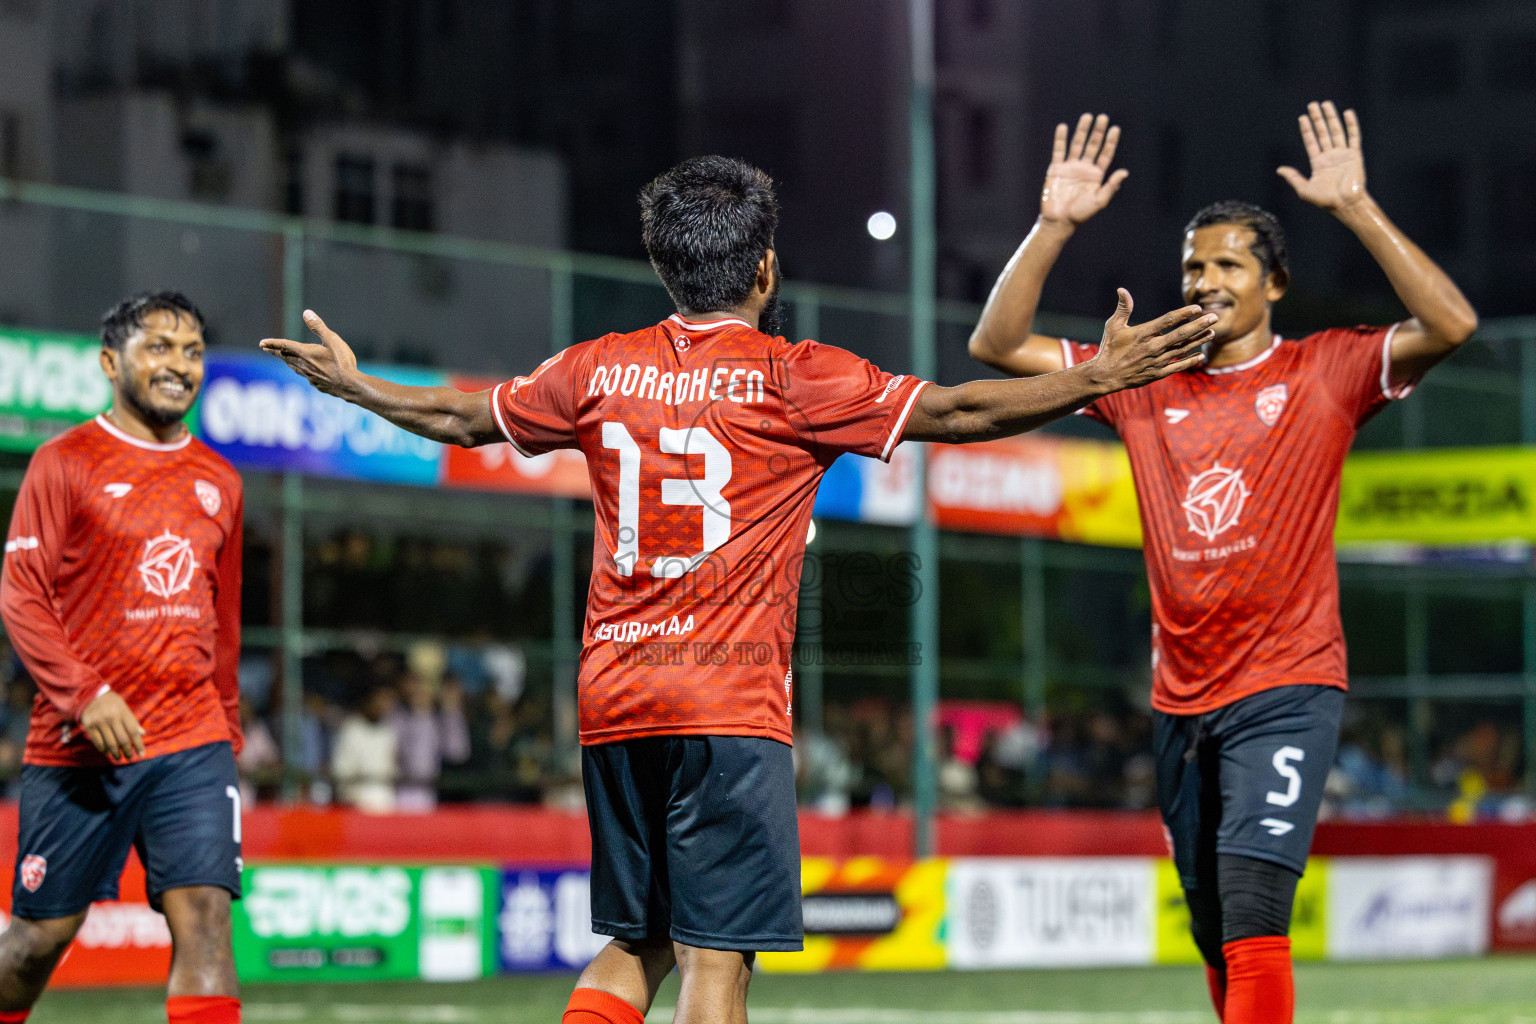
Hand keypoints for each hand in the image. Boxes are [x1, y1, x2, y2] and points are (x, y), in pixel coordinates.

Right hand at [81, 690, 145, 760]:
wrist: (90, 695)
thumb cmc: (112, 703)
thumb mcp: (124, 708)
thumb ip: (132, 721)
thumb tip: (142, 734)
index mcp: (123, 712)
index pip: (133, 731)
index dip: (138, 744)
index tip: (142, 754)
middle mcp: (111, 717)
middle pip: (122, 739)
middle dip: (127, 751)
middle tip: (129, 757)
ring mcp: (99, 722)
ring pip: (110, 743)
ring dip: (116, 753)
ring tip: (119, 758)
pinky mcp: (89, 726)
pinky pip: (98, 742)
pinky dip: (103, 749)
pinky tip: (107, 752)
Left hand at [259, 310, 359, 396]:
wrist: (350, 386)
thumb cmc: (342, 362)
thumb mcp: (333, 340)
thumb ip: (319, 327)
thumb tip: (306, 313)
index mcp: (306, 353)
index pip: (285, 346)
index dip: (273, 343)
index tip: (261, 342)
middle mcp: (304, 365)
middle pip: (286, 357)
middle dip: (275, 351)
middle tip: (265, 348)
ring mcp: (310, 377)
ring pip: (294, 367)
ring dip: (286, 361)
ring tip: (283, 359)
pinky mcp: (318, 385)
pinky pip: (305, 376)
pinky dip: (300, 371)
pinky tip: (305, 373)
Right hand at [1039, 113, 1128, 226]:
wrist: (1059, 220)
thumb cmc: (1080, 214)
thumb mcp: (1100, 201)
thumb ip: (1111, 186)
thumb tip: (1124, 171)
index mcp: (1096, 175)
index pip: (1105, 154)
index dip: (1110, 141)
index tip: (1115, 128)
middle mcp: (1084, 168)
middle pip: (1092, 146)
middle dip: (1098, 132)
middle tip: (1103, 117)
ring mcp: (1070, 167)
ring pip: (1077, 145)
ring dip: (1082, 131)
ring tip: (1087, 116)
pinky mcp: (1056, 169)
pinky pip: (1059, 151)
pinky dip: (1060, 139)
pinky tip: (1063, 127)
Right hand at [1087, 289, 1215, 390]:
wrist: (1105, 376)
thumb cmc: (1109, 349)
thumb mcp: (1113, 326)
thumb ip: (1123, 308)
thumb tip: (1122, 289)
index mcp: (1142, 334)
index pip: (1168, 320)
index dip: (1184, 313)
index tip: (1197, 308)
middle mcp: (1152, 347)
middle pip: (1181, 334)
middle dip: (1199, 325)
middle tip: (1214, 317)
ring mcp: (1156, 361)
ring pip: (1183, 349)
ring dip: (1199, 340)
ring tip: (1212, 332)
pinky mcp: (1157, 373)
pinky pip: (1178, 366)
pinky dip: (1190, 360)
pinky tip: (1200, 354)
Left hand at [1277, 101, 1369, 211]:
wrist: (1345, 204)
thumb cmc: (1325, 201)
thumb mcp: (1304, 189)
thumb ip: (1293, 177)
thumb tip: (1279, 169)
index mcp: (1318, 163)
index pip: (1311, 142)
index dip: (1307, 130)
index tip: (1302, 118)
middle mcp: (1330, 156)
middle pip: (1323, 133)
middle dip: (1317, 119)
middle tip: (1312, 104)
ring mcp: (1343, 154)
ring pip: (1336, 131)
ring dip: (1331, 118)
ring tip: (1326, 104)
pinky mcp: (1355, 155)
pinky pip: (1353, 137)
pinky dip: (1351, 125)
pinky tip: (1347, 113)